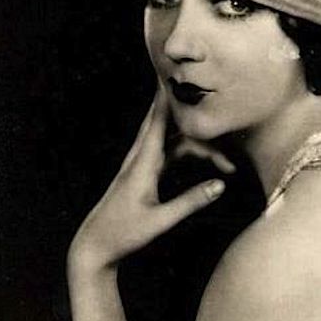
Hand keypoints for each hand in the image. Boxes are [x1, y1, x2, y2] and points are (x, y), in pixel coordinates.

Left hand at [68, 88, 228, 276]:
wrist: (95, 245)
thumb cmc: (124, 233)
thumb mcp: (161, 221)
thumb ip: (191, 202)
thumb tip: (220, 185)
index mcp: (142, 164)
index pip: (156, 121)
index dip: (166, 97)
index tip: (174, 74)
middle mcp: (140, 159)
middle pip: (169, 127)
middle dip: (191, 116)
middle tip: (210, 102)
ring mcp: (140, 166)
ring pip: (172, 142)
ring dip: (197, 145)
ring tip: (225, 159)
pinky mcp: (142, 174)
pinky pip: (168, 154)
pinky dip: (187, 153)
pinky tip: (203, 159)